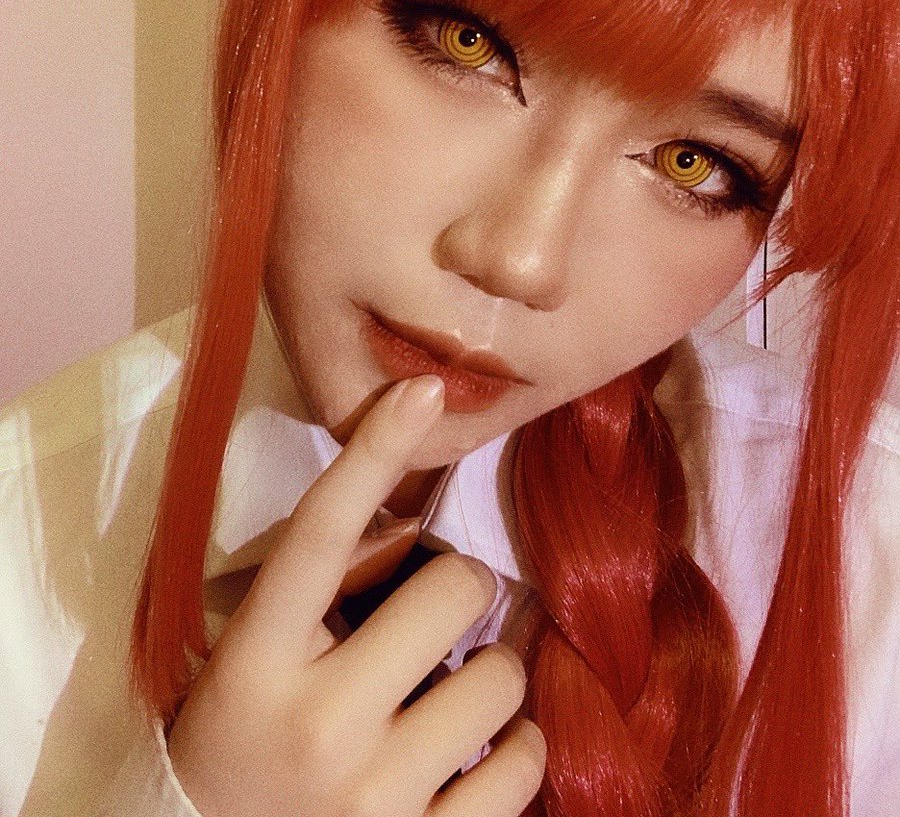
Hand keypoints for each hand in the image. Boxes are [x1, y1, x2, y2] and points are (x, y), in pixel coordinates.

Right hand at [166, 375, 546, 815]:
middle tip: (441, 608)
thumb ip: (312, 598)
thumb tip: (408, 516)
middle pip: (448, 594)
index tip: (423, 389)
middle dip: (460, 586)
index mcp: (257, 664)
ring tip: (453, 689)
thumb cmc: (235, 748)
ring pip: (500, 680)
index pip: (317, 536)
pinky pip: (521, 768)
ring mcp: (375, 797)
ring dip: (491, 673)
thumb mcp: (246, 664)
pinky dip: (519, 747)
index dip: (371, 454)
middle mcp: (317, 726)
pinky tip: (485, 750)